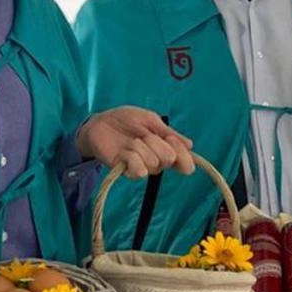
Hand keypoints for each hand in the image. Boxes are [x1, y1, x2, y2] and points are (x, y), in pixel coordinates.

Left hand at [77, 105, 194, 178]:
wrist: (102, 122)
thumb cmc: (126, 120)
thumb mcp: (149, 120)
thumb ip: (168, 133)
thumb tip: (190, 145)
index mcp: (166, 149)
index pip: (185, 162)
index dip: (183, 154)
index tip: (173, 140)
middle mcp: (156, 161)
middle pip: (169, 159)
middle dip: (156, 142)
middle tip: (143, 134)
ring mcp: (142, 167)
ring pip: (153, 162)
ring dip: (140, 146)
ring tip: (131, 140)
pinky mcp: (126, 171)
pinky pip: (139, 170)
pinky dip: (132, 156)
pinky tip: (124, 150)